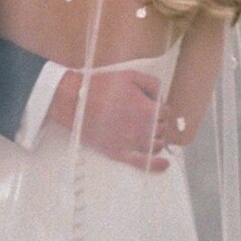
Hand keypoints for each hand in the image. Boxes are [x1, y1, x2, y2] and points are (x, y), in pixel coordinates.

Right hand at [53, 64, 170, 169]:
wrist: (75, 102)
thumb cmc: (102, 87)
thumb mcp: (130, 76)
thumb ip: (152, 84)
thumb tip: (162, 97)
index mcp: (147, 109)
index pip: (165, 112)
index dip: (159, 107)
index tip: (150, 106)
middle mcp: (143, 128)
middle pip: (161, 128)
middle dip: (157, 122)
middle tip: (144, 116)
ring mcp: (132, 143)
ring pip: (156, 144)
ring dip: (156, 138)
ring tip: (146, 131)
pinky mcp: (120, 153)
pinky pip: (144, 163)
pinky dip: (156, 164)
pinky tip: (164, 164)